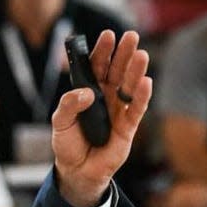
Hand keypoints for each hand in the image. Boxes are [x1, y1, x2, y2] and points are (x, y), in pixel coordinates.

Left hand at [51, 30, 150, 206]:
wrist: (76, 170)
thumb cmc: (68, 144)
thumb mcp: (60, 122)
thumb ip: (69, 105)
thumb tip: (87, 93)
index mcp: (88, 92)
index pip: (96, 67)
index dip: (102, 52)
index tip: (108, 36)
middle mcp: (106, 97)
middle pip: (116, 71)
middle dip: (123, 54)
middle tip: (131, 36)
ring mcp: (118, 110)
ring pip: (129, 86)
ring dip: (135, 70)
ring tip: (141, 54)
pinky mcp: (128, 127)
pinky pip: (137, 109)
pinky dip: (142, 96)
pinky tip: (146, 82)